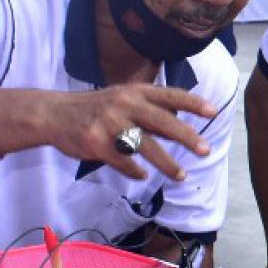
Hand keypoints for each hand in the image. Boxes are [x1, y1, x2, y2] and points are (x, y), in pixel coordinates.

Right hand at [40, 85, 215, 180]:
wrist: (54, 114)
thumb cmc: (97, 108)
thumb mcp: (124, 99)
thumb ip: (151, 111)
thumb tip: (182, 129)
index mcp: (135, 91)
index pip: (170, 95)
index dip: (192, 103)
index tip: (212, 112)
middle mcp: (124, 104)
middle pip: (163, 121)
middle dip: (187, 137)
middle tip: (205, 150)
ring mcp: (109, 123)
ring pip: (146, 146)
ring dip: (166, 164)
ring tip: (180, 175)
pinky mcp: (96, 143)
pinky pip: (124, 162)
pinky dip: (135, 170)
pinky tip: (142, 174)